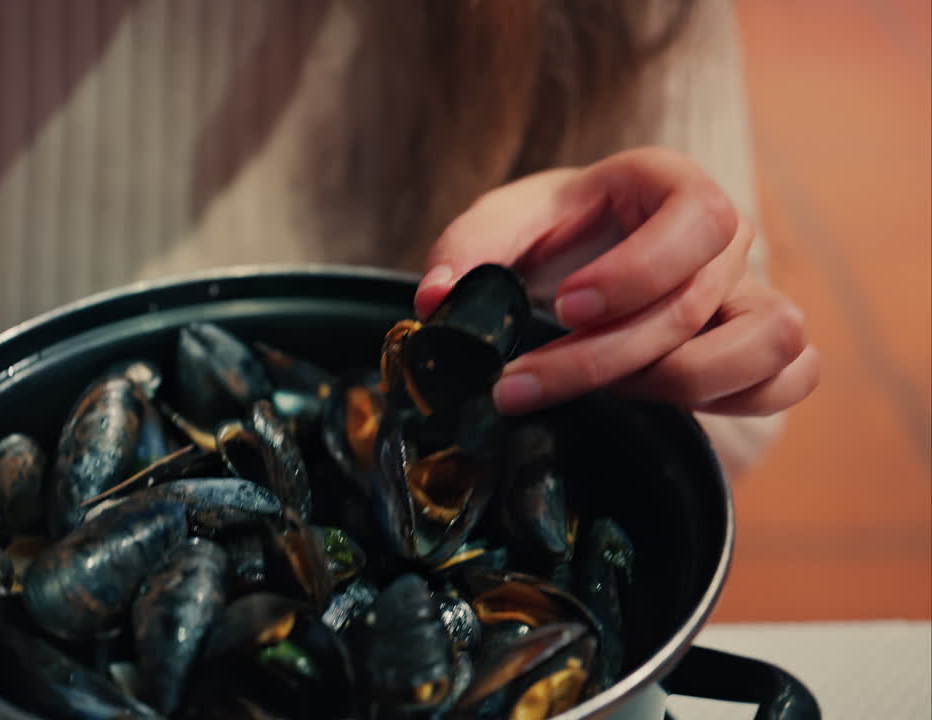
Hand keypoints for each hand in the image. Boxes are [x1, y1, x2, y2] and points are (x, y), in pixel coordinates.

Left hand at [416, 147, 819, 418]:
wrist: (580, 258)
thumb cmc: (548, 233)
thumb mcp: (500, 224)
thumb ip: (466, 251)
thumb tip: (436, 302)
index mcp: (670, 184)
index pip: (696, 217)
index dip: (637, 272)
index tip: (565, 309)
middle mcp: (723, 238)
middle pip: (698, 302)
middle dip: (603, 357)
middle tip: (517, 385)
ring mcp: (750, 292)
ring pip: (770, 342)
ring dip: (679, 385)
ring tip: (599, 398)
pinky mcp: (757, 345)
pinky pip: (789, 377)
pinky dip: (736, 401)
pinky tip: (654, 407)